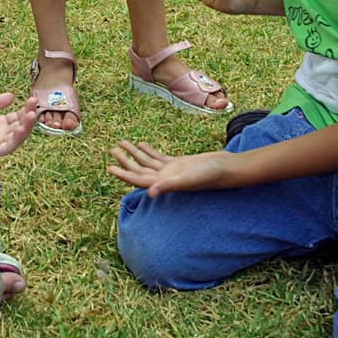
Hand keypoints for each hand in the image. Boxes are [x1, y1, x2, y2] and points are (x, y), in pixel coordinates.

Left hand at [0, 92, 36, 159]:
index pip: (18, 116)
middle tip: (34, 103)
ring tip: (32, 114)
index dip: (26, 108)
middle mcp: (1, 133)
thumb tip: (12, 95)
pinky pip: (8, 146)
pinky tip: (20, 128)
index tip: (32, 99)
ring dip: (27, 127)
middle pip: (21, 125)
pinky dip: (16, 138)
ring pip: (18, 136)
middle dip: (29, 115)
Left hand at [108, 140, 231, 195]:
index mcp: (165, 184)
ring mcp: (172, 171)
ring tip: (121, 144)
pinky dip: (149, 151)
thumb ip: (169, 185)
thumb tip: (150, 193)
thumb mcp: (189, 179)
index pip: (139, 180)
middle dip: (125, 161)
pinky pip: (159, 157)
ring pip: (148, 162)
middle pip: (140, 170)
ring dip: (134, 154)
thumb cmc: (211, 176)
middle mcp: (166, 179)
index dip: (124, 174)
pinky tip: (141, 144)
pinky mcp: (179, 163)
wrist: (228, 169)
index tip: (110, 168)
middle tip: (112, 150)